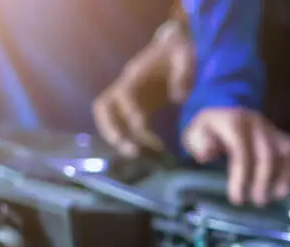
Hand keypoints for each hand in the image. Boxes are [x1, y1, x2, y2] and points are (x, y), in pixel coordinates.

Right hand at [94, 27, 193, 156]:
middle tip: (132, 152)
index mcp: (136, 75)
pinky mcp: (135, 107)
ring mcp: (127, 98)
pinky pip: (125, 126)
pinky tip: (154, 151)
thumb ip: (184, 72)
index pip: (124, 95)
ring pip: (109, 120)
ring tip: (139, 156)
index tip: (141, 126)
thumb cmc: (179, 53)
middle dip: (112, 131)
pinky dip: (134, 140)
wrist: (173, 47)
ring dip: (118, 140)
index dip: (129, 111)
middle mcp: (125, 87)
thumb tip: (179, 96)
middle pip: (103, 109)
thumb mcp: (185, 55)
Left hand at [182, 108, 289, 205]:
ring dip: (285, 177)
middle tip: (258, 201)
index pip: (242, 150)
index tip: (238, 198)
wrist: (225, 112)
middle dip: (263, 181)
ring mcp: (274, 130)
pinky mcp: (285, 137)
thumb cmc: (209, 131)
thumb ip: (199, 143)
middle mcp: (258, 124)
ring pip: (288, 152)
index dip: (241, 176)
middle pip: (267, 154)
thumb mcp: (194, 134)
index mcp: (234, 122)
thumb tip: (207, 154)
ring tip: (277, 196)